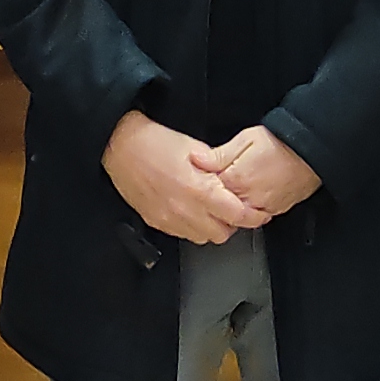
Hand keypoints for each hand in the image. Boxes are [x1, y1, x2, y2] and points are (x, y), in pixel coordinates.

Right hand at [105, 111, 267, 245]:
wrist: (119, 146)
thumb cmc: (155, 142)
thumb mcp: (195, 148)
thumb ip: (217, 167)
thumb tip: (230, 179)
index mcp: (199, 190)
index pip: (237, 215)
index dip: (253, 217)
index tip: (260, 214)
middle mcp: (185, 210)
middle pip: (222, 234)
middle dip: (232, 223)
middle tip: (232, 209)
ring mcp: (169, 219)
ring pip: (202, 238)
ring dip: (211, 227)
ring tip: (210, 210)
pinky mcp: (155, 222)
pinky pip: (181, 234)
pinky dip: (191, 226)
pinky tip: (190, 210)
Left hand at [198, 126, 320, 221]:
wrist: (311, 152)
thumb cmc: (281, 143)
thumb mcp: (245, 139)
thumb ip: (218, 154)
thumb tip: (195, 159)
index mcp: (236, 179)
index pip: (206, 189)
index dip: (201, 182)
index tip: (200, 177)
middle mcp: (247, 198)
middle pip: (219, 207)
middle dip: (214, 198)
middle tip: (215, 185)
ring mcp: (260, 208)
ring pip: (235, 216)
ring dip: (230, 206)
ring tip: (233, 190)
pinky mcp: (273, 211)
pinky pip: (253, 217)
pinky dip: (247, 209)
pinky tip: (247, 196)